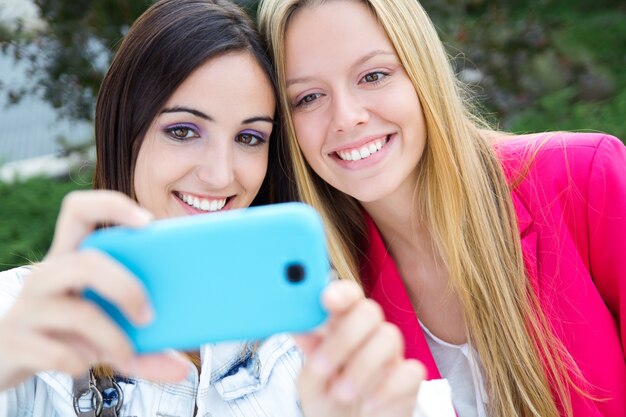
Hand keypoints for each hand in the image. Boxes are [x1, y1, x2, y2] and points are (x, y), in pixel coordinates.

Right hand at [0, 191, 187, 389]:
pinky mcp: (17, 342)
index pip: (79, 210)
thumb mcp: (103, 325)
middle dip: (127, 289)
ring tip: (127, 354)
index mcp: (69, 258)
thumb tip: (183, 368)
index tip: (148, 222)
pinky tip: (87, 363)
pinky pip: (59, 352)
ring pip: (79, 312)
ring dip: (113, 338)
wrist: (6, 356)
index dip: (111, 206)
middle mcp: (46, 275)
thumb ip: (144, 341)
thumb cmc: (65, 329)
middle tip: (149, 316)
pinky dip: (83, 362)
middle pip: (87, 263)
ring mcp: (29, 308)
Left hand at [295, 280, 424, 416]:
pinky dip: (387, 389)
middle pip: (369, 310)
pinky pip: (411, 370)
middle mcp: (368, 334)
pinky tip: (368, 404)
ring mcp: (390, 355)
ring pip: (389, 336)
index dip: (341, 292)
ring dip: (361, 366)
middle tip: (322, 368)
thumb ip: (309, 354)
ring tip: (341, 393)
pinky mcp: (408, 380)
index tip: (327, 300)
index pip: (347, 295)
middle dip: (344, 337)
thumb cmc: (328, 400)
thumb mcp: (310, 381)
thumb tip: (300, 327)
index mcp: (341, 325)